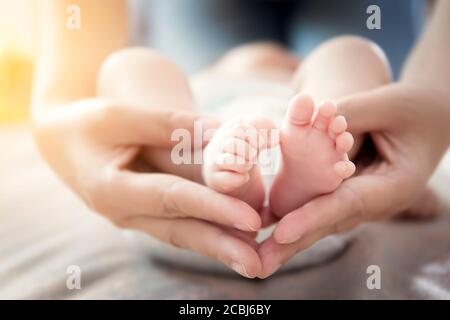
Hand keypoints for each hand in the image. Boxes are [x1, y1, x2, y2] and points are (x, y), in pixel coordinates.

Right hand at [32, 98, 263, 277]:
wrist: (61, 141)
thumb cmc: (88, 124)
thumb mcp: (122, 115)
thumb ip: (172, 125)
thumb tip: (225, 129)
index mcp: (111, 189)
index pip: (172, 199)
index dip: (212, 207)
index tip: (250, 219)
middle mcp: (122, 213)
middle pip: (179, 231)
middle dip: (221, 247)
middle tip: (258, 264)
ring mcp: (132, 218)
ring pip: (181, 235)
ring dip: (217, 247)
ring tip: (253, 259)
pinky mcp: (143, 215)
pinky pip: (177, 227)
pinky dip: (206, 234)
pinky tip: (232, 241)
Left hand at [257, 83, 449, 277]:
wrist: (425, 121)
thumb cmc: (413, 111)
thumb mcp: (388, 105)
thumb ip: (350, 112)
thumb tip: (309, 115)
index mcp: (393, 185)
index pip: (347, 203)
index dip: (314, 217)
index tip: (282, 233)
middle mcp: (373, 201)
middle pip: (327, 224)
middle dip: (291, 246)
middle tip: (258, 266)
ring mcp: (357, 201)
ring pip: (318, 222)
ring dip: (287, 242)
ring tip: (256, 260)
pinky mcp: (343, 194)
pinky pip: (316, 209)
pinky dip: (292, 222)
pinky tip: (266, 238)